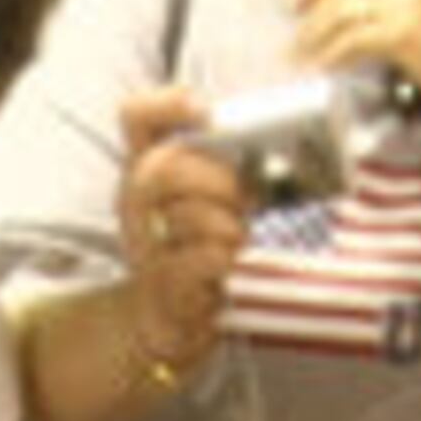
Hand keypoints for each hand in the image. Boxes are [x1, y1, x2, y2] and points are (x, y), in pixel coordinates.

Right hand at [116, 85, 242, 375]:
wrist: (165, 317)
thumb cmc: (195, 246)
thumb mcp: (203, 197)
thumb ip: (228, 163)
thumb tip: (285, 142)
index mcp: (145, 167)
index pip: (135, 115)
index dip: (167, 103)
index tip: (207, 112)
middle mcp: (135, 201)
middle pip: (161, 168)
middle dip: (216, 179)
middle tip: (247, 197)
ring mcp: (145, 243)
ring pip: (187, 217)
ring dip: (230, 224)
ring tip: (242, 235)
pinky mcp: (162, 282)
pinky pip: (199, 259)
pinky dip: (225, 257)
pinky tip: (233, 262)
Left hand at [290, 0, 420, 143]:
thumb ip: (391, 10)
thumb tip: (344, 21)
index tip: (296, 2)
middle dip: (310, 17)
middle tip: (295, 42)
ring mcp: (404, 3)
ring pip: (339, 14)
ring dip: (314, 40)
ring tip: (303, 61)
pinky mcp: (403, 32)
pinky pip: (350, 41)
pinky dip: (331, 57)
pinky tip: (324, 70)